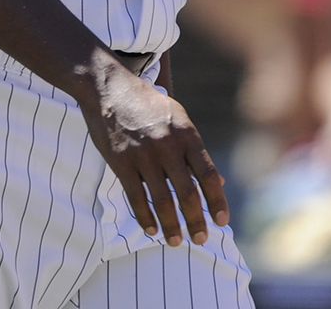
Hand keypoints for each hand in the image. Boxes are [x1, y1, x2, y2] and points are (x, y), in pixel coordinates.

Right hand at [80, 58, 230, 246]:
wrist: (109, 88)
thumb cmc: (148, 104)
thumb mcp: (179, 119)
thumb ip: (196, 151)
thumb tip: (220, 183)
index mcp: (187, 134)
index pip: (208, 175)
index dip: (217, 201)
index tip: (222, 221)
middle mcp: (168, 146)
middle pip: (188, 193)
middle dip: (196, 221)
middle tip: (200, 239)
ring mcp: (144, 155)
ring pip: (162, 200)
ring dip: (171, 226)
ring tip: (175, 242)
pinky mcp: (121, 162)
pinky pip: (136, 197)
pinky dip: (145, 217)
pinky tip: (151, 229)